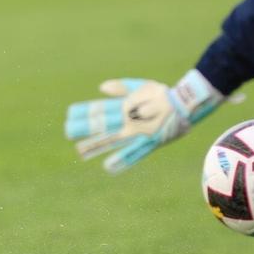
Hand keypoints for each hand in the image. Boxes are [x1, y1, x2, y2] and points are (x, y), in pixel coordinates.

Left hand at [64, 69, 222, 173]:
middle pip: (103, 126)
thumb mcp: (141, 85)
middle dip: (85, 130)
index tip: (70, 114)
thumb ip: (121, 87)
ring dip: (96, 147)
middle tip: (68, 134)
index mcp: (126, 105)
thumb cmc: (161, 94)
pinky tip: (108, 168)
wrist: (186, 104)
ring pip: (113, 141)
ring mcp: (140, 133)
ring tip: (80, 152)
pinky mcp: (150, 143)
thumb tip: (101, 88)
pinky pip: (134, 154)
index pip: (101, 109)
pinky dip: (121, 162)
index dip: (85, 112)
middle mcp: (130, 120)